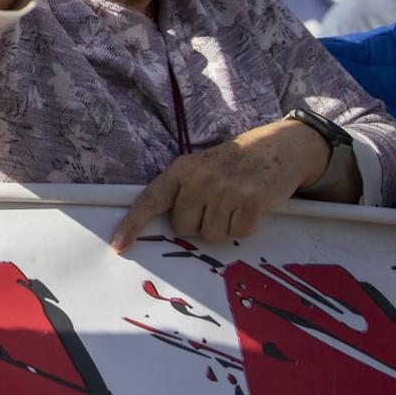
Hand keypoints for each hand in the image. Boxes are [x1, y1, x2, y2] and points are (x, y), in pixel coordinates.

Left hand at [111, 119, 327, 250]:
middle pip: (183, 228)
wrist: (277, 148)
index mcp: (180, 170)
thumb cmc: (233, 164)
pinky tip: (250, 207)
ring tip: (235, 203)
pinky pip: (238, 234)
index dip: (132, 225)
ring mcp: (225, 190)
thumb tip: (166, 227)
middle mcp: (199, 179)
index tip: (118, 246)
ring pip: (211, 236)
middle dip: (198, 224)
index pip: (150, 200)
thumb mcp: (200, 168)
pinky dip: (245, 227)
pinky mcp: (250, 201)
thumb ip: (181, 192)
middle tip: (217, 204)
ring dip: (224, 227)